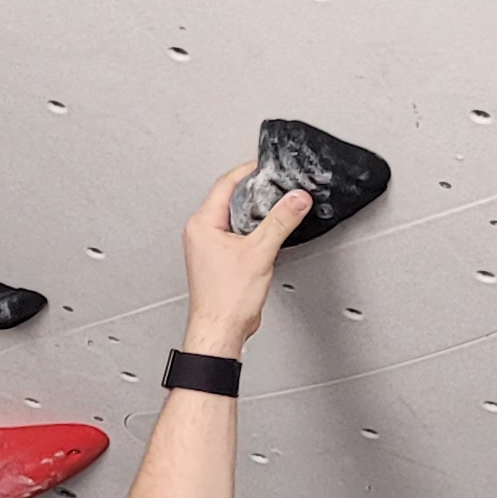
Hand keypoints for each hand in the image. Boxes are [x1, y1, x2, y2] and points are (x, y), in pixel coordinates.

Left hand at [180, 165, 306, 357]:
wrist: (220, 331)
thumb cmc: (226, 301)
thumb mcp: (260, 252)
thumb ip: (280, 221)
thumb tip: (295, 199)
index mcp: (202, 225)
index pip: (226, 184)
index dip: (248, 171)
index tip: (266, 167)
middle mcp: (200, 233)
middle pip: (229, 198)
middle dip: (254, 190)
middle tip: (275, 184)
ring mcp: (208, 247)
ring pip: (234, 217)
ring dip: (254, 212)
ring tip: (274, 207)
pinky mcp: (219, 260)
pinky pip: (237, 234)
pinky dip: (253, 230)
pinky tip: (266, 236)